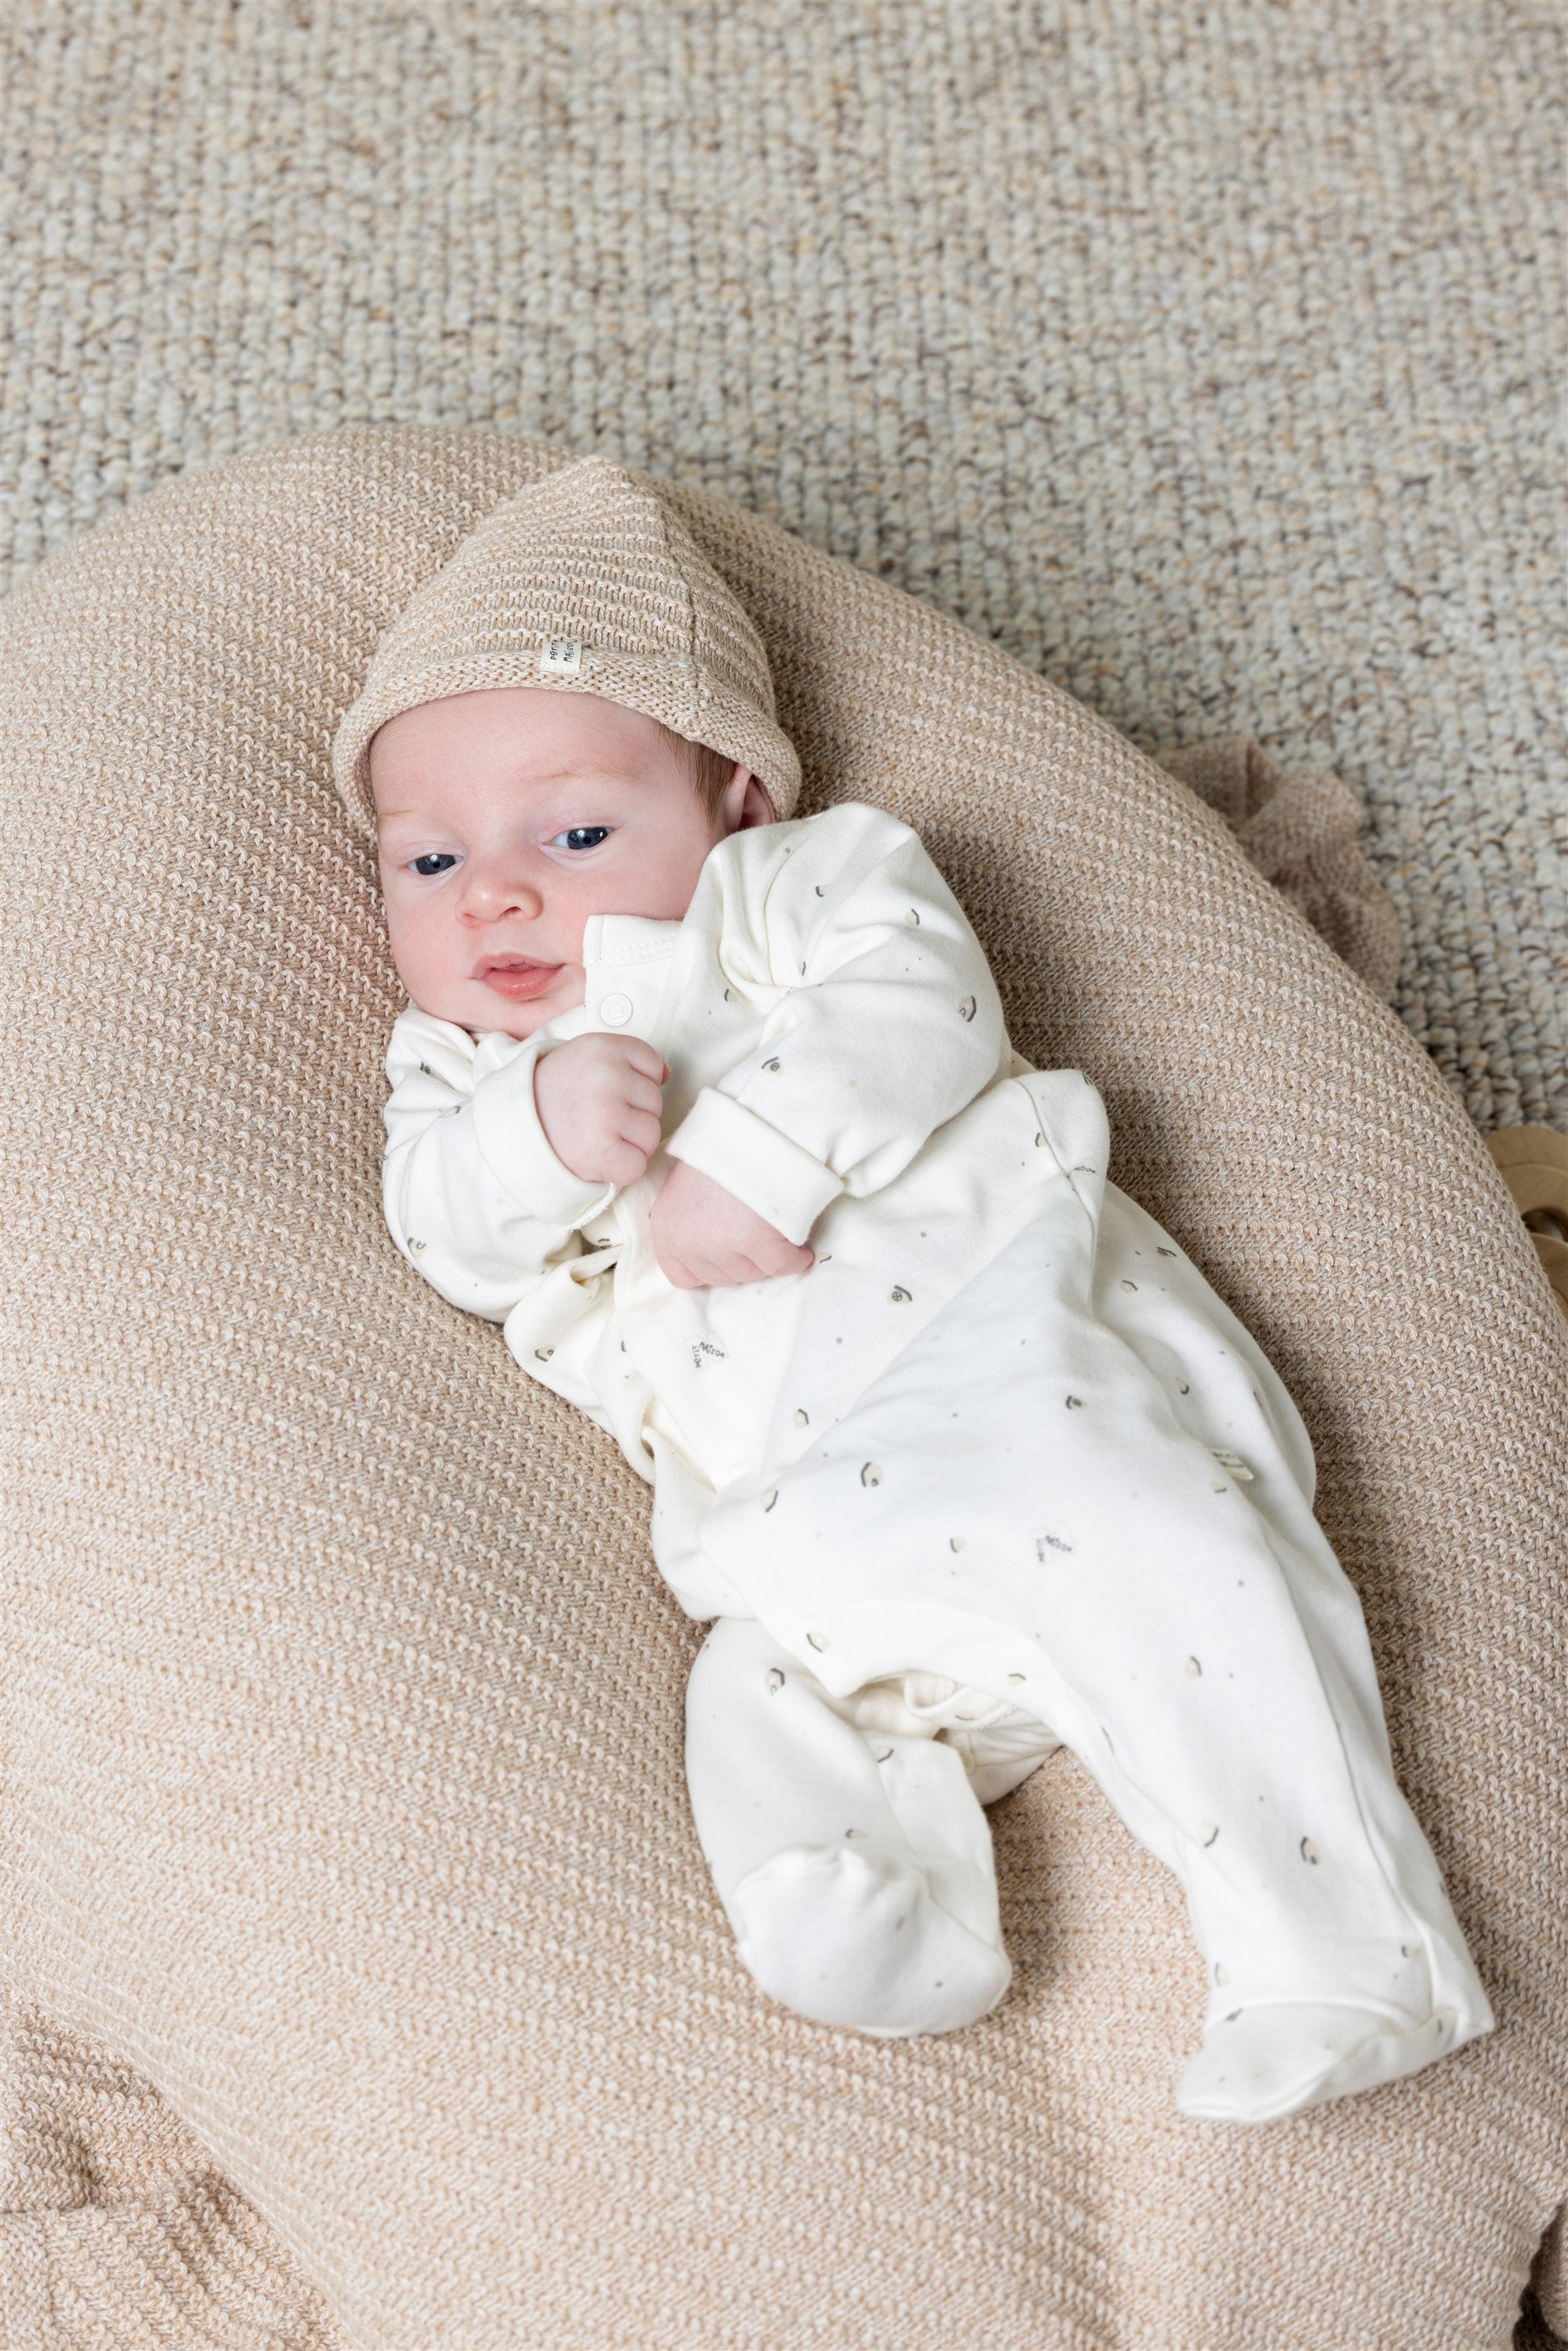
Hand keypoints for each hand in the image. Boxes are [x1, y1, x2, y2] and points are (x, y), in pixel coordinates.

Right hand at [534, 1033, 667, 1187]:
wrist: (512, 1130)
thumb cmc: (554, 1095)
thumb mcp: (583, 1058)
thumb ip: (623, 1059)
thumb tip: (666, 1074)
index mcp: (602, 1048)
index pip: (652, 1064)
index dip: (638, 1083)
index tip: (612, 1092)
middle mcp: (606, 1077)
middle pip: (655, 1102)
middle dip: (633, 1115)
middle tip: (598, 1119)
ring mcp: (605, 1114)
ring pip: (651, 1135)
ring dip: (630, 1144)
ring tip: (598, 1138)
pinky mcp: (603, 1151)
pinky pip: (638, 1165)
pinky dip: (621, 1170)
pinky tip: (598, 1159)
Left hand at [650, 1159, 814, 1289]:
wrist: (750, 1126)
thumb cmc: (721, 1150)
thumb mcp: (684, 1187)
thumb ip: (689, 1221)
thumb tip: (709, 1245)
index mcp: (666, 1228)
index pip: (683, 1276)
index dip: (709, 1267)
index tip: (727, 1255)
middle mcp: (689, 1242)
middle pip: (721, 1277)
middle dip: (741, 1260)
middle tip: (755, 1234)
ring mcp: (722, 1244)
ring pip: (751, 1273)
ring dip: (766, 1259)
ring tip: (774, 1230)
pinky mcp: (757, 1241)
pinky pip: (781, 1265)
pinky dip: (795, 1259)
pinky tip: (800, 1250)